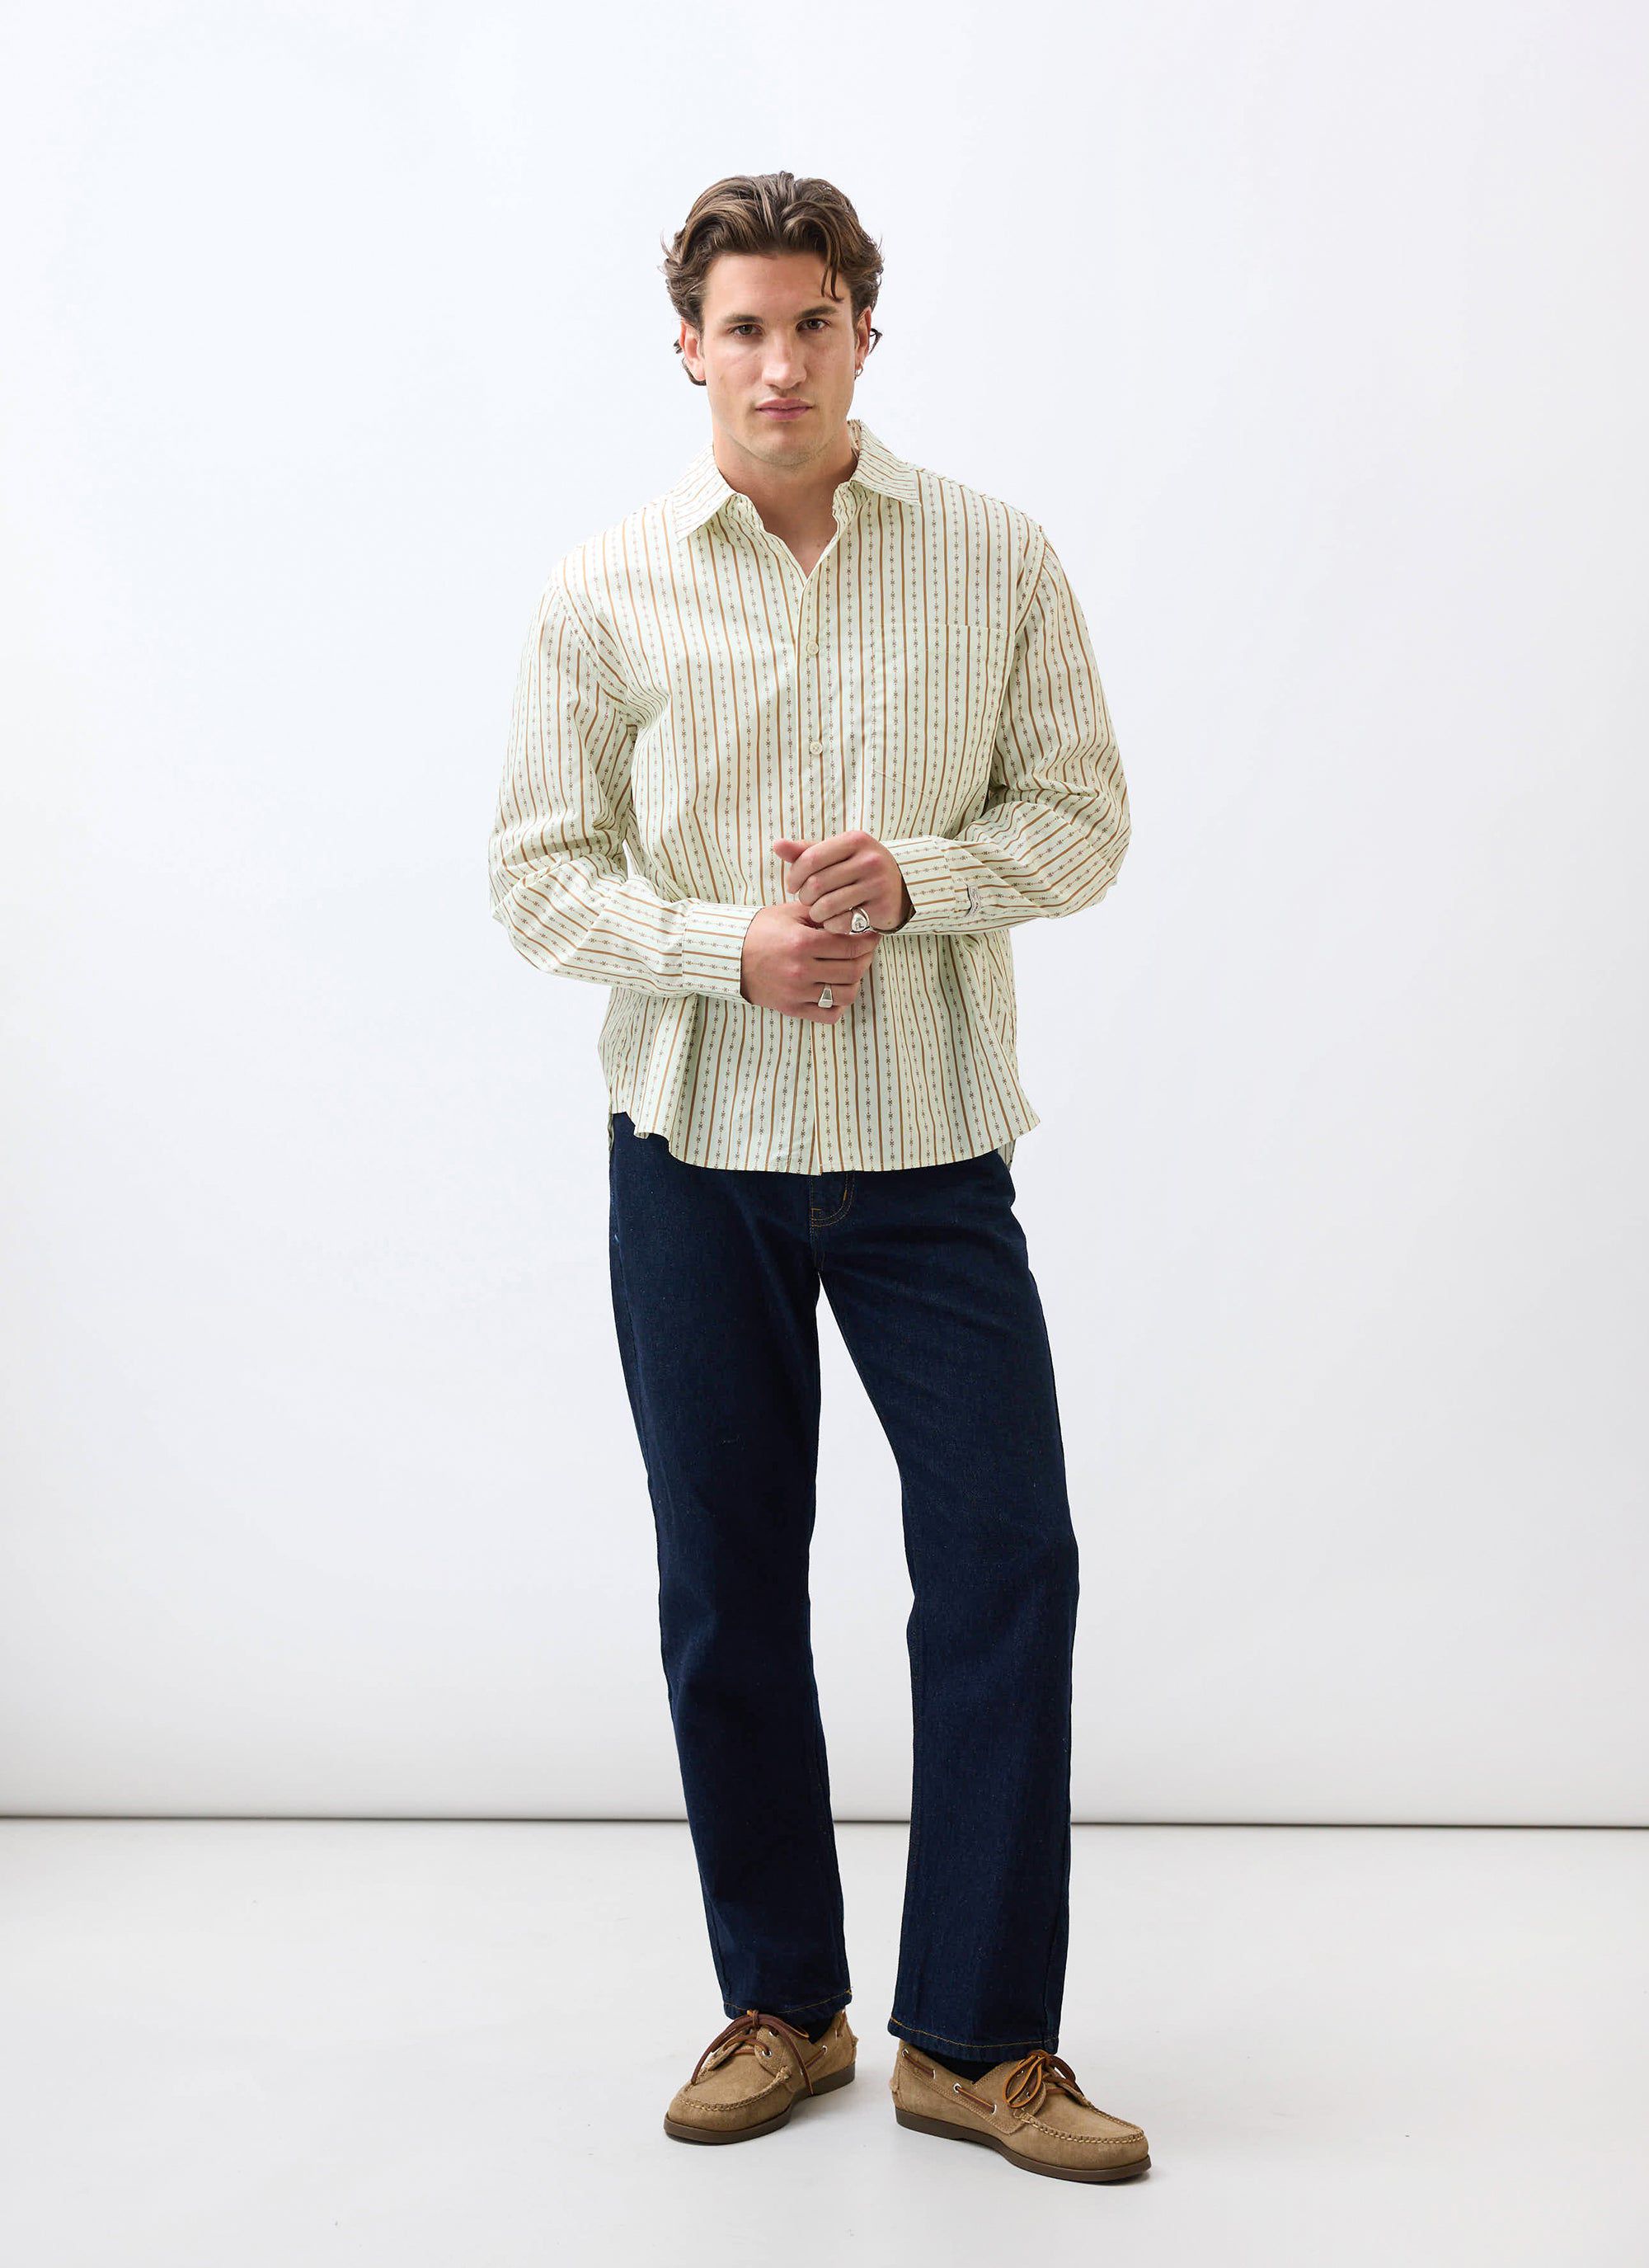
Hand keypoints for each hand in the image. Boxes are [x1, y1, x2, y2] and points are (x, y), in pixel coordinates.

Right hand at [740, 899, 880, 1021]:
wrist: (728, 955)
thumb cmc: (759, 931)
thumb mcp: (789, 913)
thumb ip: (821, 914)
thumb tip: (852, 918)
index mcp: (802, 943)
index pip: (850, 946)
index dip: (867, 941)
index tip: (871, 936)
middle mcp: (801, 971)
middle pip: (853, 970)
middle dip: (865, 958)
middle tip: (864, 951)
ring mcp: (797, 993)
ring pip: (846, 994)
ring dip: (855, 981)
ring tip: (851, 970)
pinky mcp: (792, 1008)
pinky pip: (829, 1015)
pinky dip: (838, 1005)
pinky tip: (835, 990)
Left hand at [772, 830, 912, 933]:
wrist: (900, 887)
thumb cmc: (858, 868)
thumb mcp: (836, 854)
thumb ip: (806, 850)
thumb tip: (777, 845)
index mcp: (855, 840)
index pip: (811, 858)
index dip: (794, 875)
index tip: (792, 885)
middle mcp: (869, 860)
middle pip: (817, 883)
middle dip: (805, 896)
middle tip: (806, 900)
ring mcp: (878, 884)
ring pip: (828, 904)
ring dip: (816, 912)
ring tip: (817, 911)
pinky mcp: (881, 907)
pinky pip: (843, 921)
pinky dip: (831, 924)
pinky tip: (832, 921)